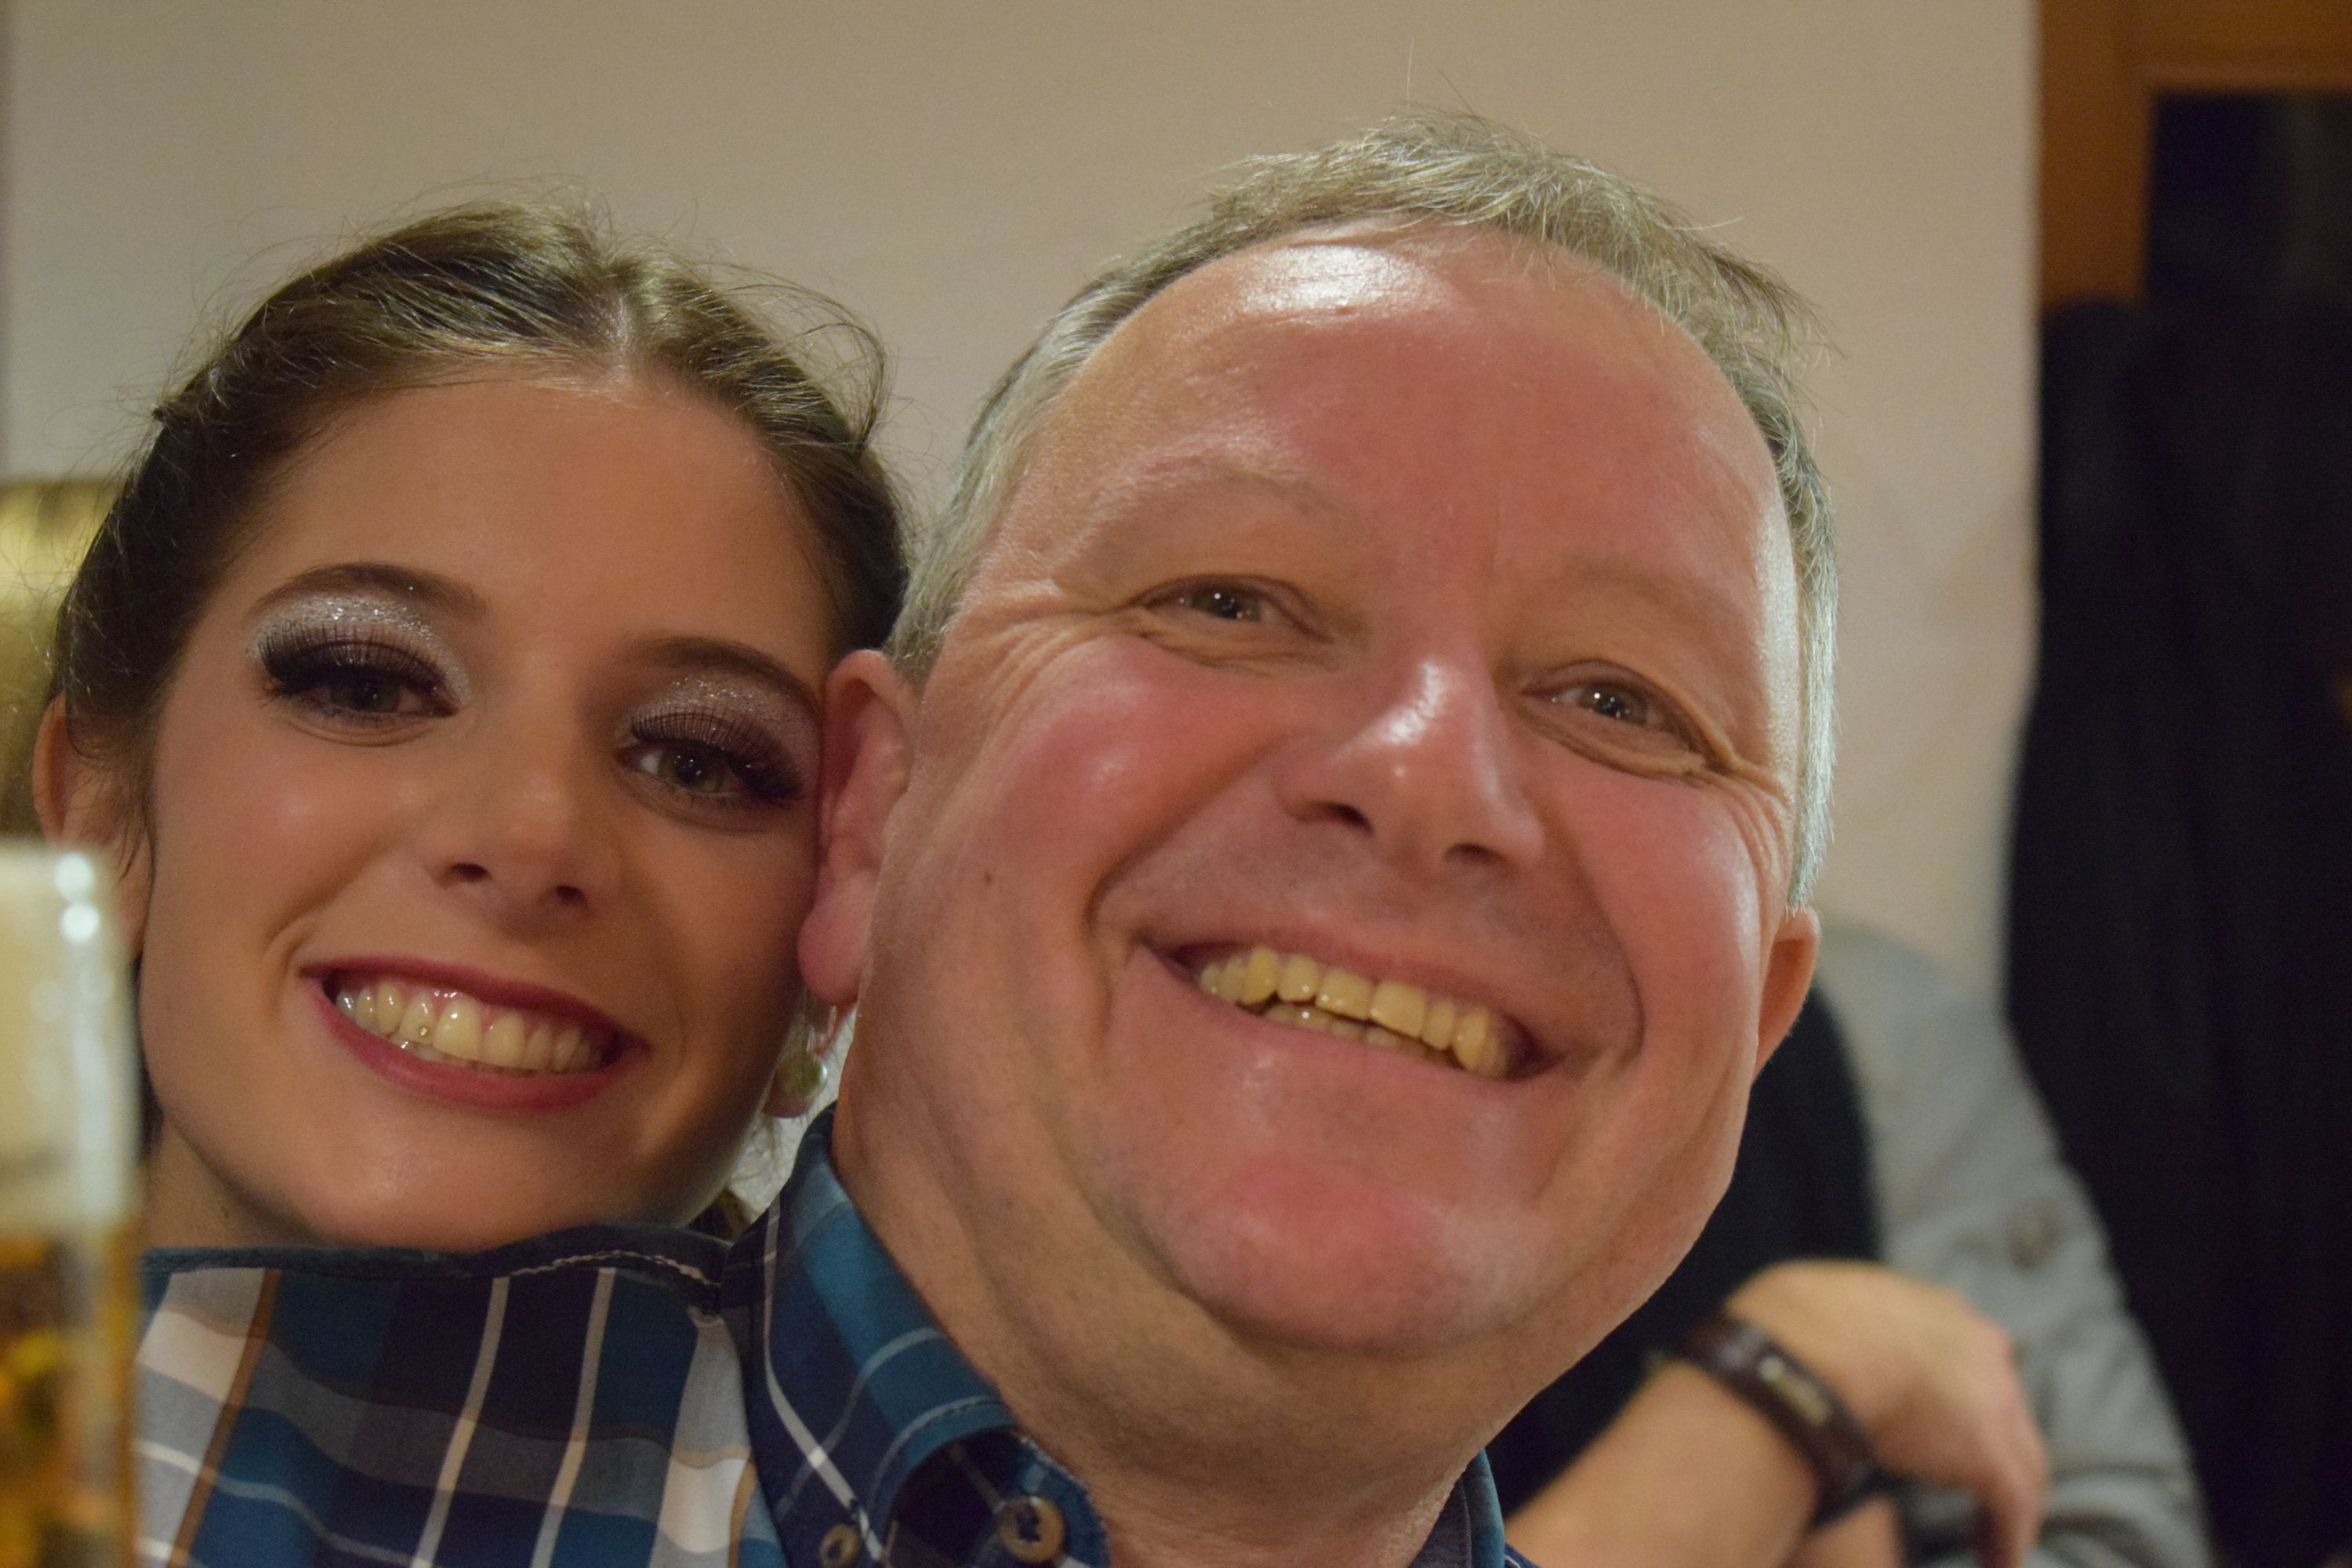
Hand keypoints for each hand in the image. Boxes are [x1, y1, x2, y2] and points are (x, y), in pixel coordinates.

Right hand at [1726, 1261, 2047, 1567]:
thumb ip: (1824, 1326)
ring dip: (2006, 1502)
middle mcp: (1977, 1347)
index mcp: (1935, 1310)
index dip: (1956, 1389)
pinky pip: (2012, 1507)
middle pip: (2004, 1406)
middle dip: (1991, 1445)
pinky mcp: (1991, 1457)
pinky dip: (2006, 1537)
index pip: (1966, 1350)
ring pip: (2019, 1460)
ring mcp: (1992, 1401)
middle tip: (1964, 1483)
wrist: (1807, 1350)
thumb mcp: (1808, 1306)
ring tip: (1990, 1541)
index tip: (1936, 1419)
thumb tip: (1792, 1340)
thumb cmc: (1787, 1326)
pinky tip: (1995, 1563)